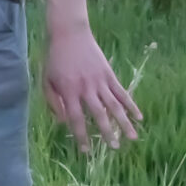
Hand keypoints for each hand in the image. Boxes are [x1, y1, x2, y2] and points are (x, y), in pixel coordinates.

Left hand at [41, 24, 141, 153]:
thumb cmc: (55, 59)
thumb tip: (64, 123)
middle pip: (98, 115)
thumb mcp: (46, 80)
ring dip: (124, 123)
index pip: (76, 119)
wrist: (69, 35)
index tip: (87, 151)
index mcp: (68, 91)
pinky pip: (122, 93)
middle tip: (114, 148)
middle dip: (106, 133)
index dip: (81, 136)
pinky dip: (131, 105)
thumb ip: (53, 102)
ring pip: (114, 106)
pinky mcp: (109, 74)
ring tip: (133, 138)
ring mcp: (99, 81)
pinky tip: (139, 117)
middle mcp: (85, 88)